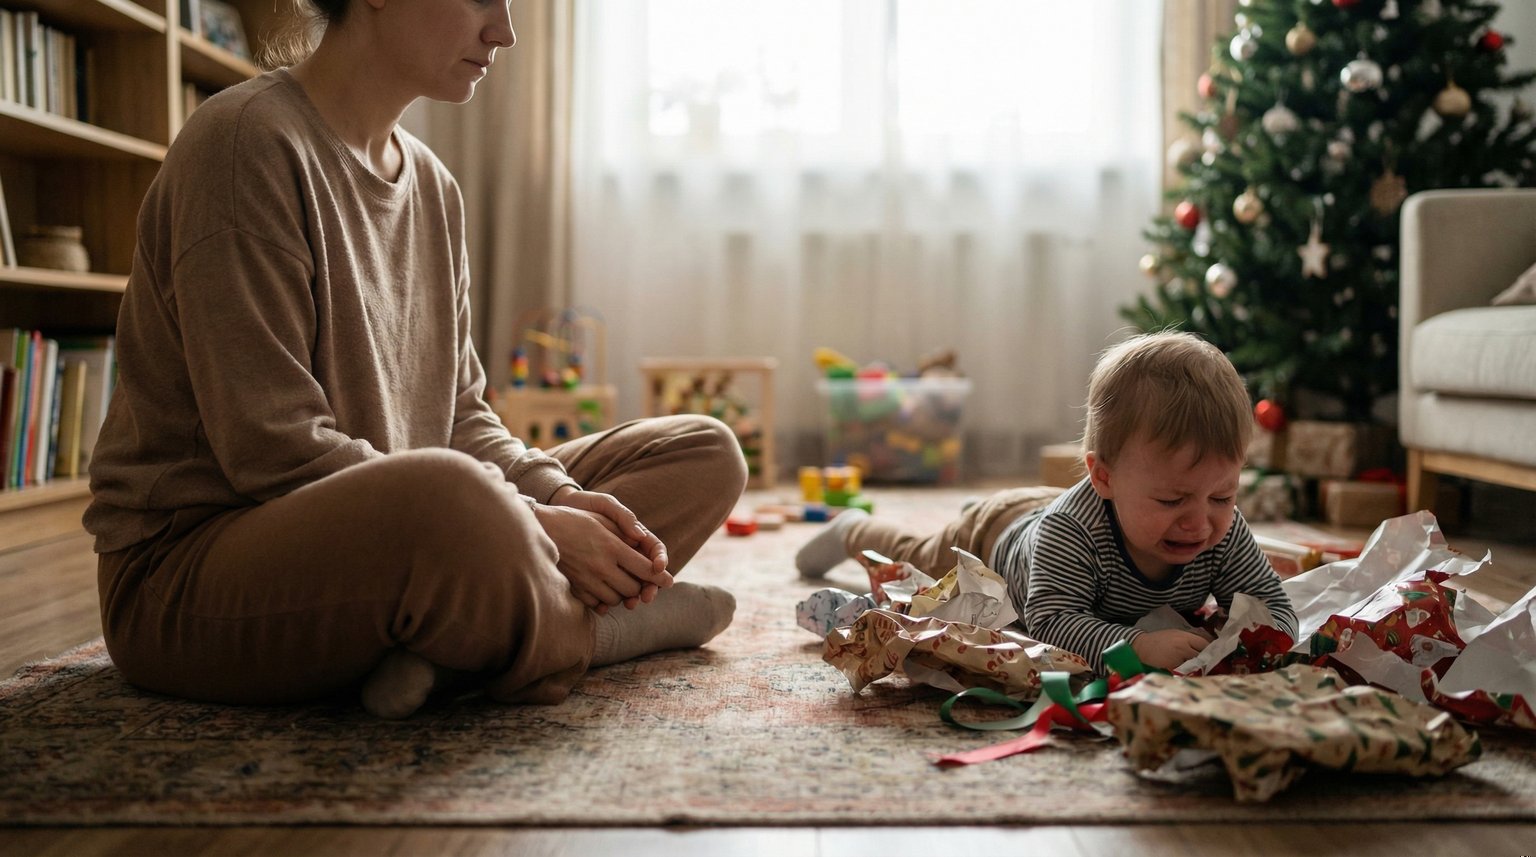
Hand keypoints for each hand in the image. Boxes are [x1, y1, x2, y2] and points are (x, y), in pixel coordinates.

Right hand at [536, 487, 671, 612]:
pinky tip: (603, 589)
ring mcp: (587, 580)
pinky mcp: (574, 588)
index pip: (645, 569)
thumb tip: (644, 540)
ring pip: (616, 599)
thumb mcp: (602, 518)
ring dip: (622, 594)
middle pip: (633, 589)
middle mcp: (601, 566)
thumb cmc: (573, 519)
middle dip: (640, 586)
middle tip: (640, 580)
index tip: (668, 581)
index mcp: (612, 547)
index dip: (660, 577)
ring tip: (619, 582)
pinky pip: (597, 604)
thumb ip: (625, 531)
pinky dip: (604, 600)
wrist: (539, 529)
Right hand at [1130, 629, 1210, 670]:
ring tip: (1190, 664)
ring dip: (1194, 664)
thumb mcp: (1174, 635)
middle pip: (1202, 653)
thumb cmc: (1157, 640)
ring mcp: (1179, 655)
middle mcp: (1184, 645)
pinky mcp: (1174, 665)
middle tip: (1205, 661)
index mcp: (1185, 636)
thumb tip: (1201, 647)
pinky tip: (1178, 667)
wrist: (1142, 646)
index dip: (1209, 649)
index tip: (1212, 653)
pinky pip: (1184, 668)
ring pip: (1194, 662)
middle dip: (1204, 658)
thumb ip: (1187, 640)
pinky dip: (1184, 669)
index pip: (1204, 643)